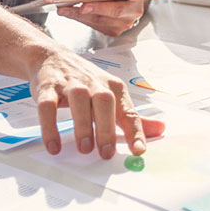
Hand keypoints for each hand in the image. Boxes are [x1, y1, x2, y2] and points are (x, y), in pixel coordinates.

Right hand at [31, 46, 163, 158]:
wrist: (53, 57)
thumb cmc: (86, 82)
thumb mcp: (112, 95)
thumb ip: (132, 116)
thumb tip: (161, 129)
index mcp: (113, 87)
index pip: (128, 111)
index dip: (135, 131)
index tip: (139, 151)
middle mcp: (94, 83)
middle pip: (104, 102)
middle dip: (107, 128)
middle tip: (106, 153)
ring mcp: (70, 84)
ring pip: (79, 101)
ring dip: (82, 126)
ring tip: (85, 149)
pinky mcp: (48, 87)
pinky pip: (48, 106)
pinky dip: (50, 127)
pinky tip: (54, 146)